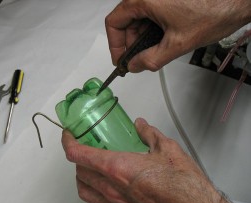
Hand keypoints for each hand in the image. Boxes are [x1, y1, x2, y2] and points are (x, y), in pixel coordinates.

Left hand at [62, 118, 246, 202]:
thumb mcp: (167, 148)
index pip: (79, 154)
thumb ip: (149, 134)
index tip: (70, 134)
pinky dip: (93, 187)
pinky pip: (97, 199)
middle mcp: (112, 188)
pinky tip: (106, 179)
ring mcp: (116, 202)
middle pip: (78, 170)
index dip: (69, 141)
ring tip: (90, 162)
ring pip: (83, 188)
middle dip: (77, 155)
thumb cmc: (184, 187)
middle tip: (84, 143)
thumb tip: (141, 126)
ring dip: (81, 173)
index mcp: (118, 168)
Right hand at [105, 0, 250, 71]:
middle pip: (125, 21)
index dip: (114, 44)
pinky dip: (152, 30)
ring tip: (154, 53)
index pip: (114, 22)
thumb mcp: (177, 44)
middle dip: (130, 43)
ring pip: (138, 18)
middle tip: (137, 61)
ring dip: (142, 38)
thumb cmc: (215, 10)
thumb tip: (135, 65)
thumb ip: (150, 60)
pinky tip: (161, 41)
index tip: (121, 59)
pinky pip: (150, 14)